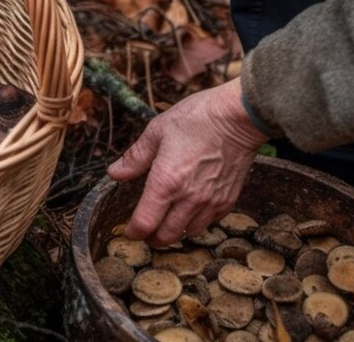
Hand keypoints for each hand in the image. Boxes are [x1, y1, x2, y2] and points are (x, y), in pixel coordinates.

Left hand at [108, 80, 269, 246]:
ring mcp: (210, 202)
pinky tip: (191, 209)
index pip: (145, 224)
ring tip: (167, 220)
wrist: (238, 116)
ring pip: (187, 233)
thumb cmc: (197, 118)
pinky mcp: (228, 200)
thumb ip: (135, 157)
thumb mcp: (157, 131)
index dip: (133, 232)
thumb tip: (115, 173)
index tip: (130, 229)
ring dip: (174, 231)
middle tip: (146, 228)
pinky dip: (196, 222)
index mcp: (166, 182)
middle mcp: (188, 198)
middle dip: (151, 237)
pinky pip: (209, 222)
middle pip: (165, 237)